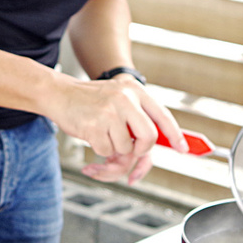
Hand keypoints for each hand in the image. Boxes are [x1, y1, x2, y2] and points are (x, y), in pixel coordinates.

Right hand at [51, 76, 184, 182]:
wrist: (59, 94)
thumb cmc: (90, 101)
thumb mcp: (118, 99)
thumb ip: (137, 117)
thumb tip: (156, 144)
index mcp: (135, 91)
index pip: (162, 116)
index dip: (175, 135)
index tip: (183, 148)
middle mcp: (125, 99)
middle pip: (148, 137)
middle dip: (141, 149)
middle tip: (131, 148)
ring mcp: (109, 112)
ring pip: (126, 148)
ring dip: (115, 149)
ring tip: (103, 134)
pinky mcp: (94, 126)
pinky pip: (106, 151)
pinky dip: (99, 150)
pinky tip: (91, 135)